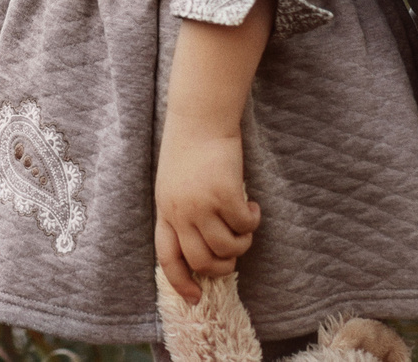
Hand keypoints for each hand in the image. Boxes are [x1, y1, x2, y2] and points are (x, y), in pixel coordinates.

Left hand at [153, 123, 256, 300]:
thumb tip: (206, 248)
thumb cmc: (189, 150)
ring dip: (242, 242)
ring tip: (244, 223)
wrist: (200, 119)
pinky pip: (244, 225)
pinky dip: (253, 220)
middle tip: (234, 253)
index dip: (180, 282)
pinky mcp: (224, 194)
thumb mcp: (173, 186)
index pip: (167, 257)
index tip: (195, 298)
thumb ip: (183, 214)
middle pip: (202, 261)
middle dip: (223, 268)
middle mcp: (180, 212)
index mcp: (164, 211)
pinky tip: (252, 205)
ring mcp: (201, 205)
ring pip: (227, 248)